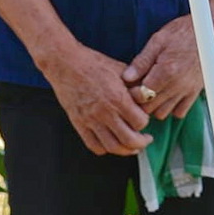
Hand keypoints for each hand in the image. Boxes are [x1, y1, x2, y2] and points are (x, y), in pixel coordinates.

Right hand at [36, 43, 153, 155]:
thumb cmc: (93, 63)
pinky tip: (111, 143)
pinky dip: (105, 149)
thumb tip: (147, 96)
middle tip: (145, 140)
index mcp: (118, 98)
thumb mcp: (120, 69)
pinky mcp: (79, 123)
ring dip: (126, 150)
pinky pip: (93, 145)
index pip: (140, 122)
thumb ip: (134, 85)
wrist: (65, 63)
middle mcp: (105, 112)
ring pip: (112, 147)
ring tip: (132, 147)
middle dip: (141, 143)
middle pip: (129, 140)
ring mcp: (91, 120)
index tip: (144, 119)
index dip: (145, 122)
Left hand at [122, 0, 213, 119]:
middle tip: (137, 88)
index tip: (129, 84)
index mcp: (166, 71)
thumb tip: (126, 77)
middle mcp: (177, 85)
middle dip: (140, 101)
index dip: (131, 92)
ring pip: (163, 113)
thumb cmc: (183, 32)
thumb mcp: (158, 40)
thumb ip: (141, 61)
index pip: (141, 96)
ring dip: (154, 106)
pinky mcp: (194, 93)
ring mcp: (187, 91)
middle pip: (150, 108)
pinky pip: (179, 112)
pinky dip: (170, 108)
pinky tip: (165, 95)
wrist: (209, 32)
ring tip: (150, 91)